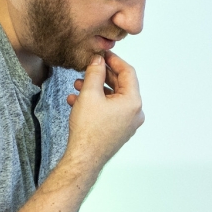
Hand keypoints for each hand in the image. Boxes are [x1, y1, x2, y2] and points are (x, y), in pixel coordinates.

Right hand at [64, 51, 143, 169]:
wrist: (84, 158)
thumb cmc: (88, 129)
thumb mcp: (89, 94)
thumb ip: (95, 73)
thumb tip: (98, 60)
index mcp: (133, 102)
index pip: (128, 72)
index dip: (114, 60)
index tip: (102, 54)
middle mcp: (135, 113)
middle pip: (121, 85)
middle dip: (102, 75)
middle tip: (89, 67)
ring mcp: (128, 123)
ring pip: (113, 98)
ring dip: (96, 89)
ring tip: (78, 84)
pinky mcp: (119, 130)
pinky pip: (110, 110)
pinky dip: (96, 103)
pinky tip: (77, 100)